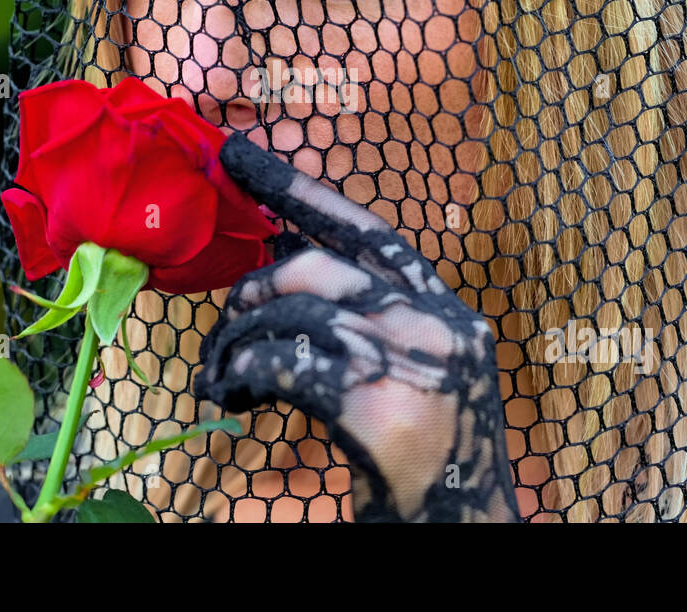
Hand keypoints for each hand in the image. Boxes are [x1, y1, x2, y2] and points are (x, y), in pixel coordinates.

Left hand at [193, 133, 520, 521]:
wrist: (463, 530)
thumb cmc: (424, 459)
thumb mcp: (417, 373)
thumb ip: (374, 322)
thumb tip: (289, 272)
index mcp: (450, 312)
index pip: (371, 231)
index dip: (301, 190)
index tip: (241, 156)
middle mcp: (442, 326)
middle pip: (321, 270)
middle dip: (255, 290)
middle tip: (225, 322)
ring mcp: (418, 365)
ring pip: (297, 316)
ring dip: (240, 344)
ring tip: (222, 377)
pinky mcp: (385, 410)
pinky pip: (289, 366)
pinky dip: (247, 375)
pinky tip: (236, 395)